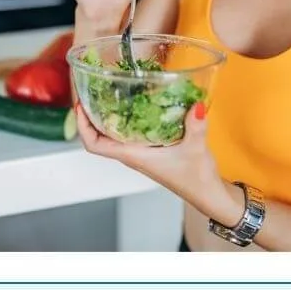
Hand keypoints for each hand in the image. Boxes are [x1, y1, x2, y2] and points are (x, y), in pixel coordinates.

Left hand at [73, 98, 237, 222]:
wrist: (209, 196)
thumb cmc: (198, 179)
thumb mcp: (197, 149)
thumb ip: (196, 127)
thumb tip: (196, 106)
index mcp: (133, 156)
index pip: (95, 145)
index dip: (82, 126)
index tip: (80, 106)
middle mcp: (132, 156)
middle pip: (98, 137)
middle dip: (90, 117)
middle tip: (90, 93)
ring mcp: (140, 154)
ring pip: (112, 136)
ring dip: (104, 118)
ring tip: (105, 95)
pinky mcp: (150, 152)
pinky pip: (127, 135)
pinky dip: (123, 121)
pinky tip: (133, 106)